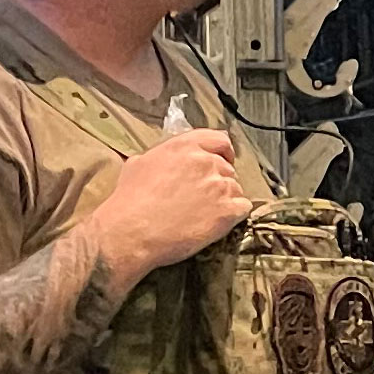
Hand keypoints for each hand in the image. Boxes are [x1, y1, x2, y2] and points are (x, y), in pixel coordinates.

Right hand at [93, 129, 250, 277]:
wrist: (131, 233)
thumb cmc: (129, 201)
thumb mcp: (140, 163)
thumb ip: (163, 156)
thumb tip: (168, 159)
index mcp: (185, 146)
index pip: (219, 140)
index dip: (224, 152)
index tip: (224, 160)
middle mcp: (205, 162)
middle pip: (227, 167)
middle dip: (218, 180)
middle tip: (204, 196)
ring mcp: (219, 186)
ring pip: (235, 188)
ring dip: (225, 198)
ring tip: (205, 212)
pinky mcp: (227, 211)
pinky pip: (243, 208)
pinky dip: (235, 214)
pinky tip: (217, 222)